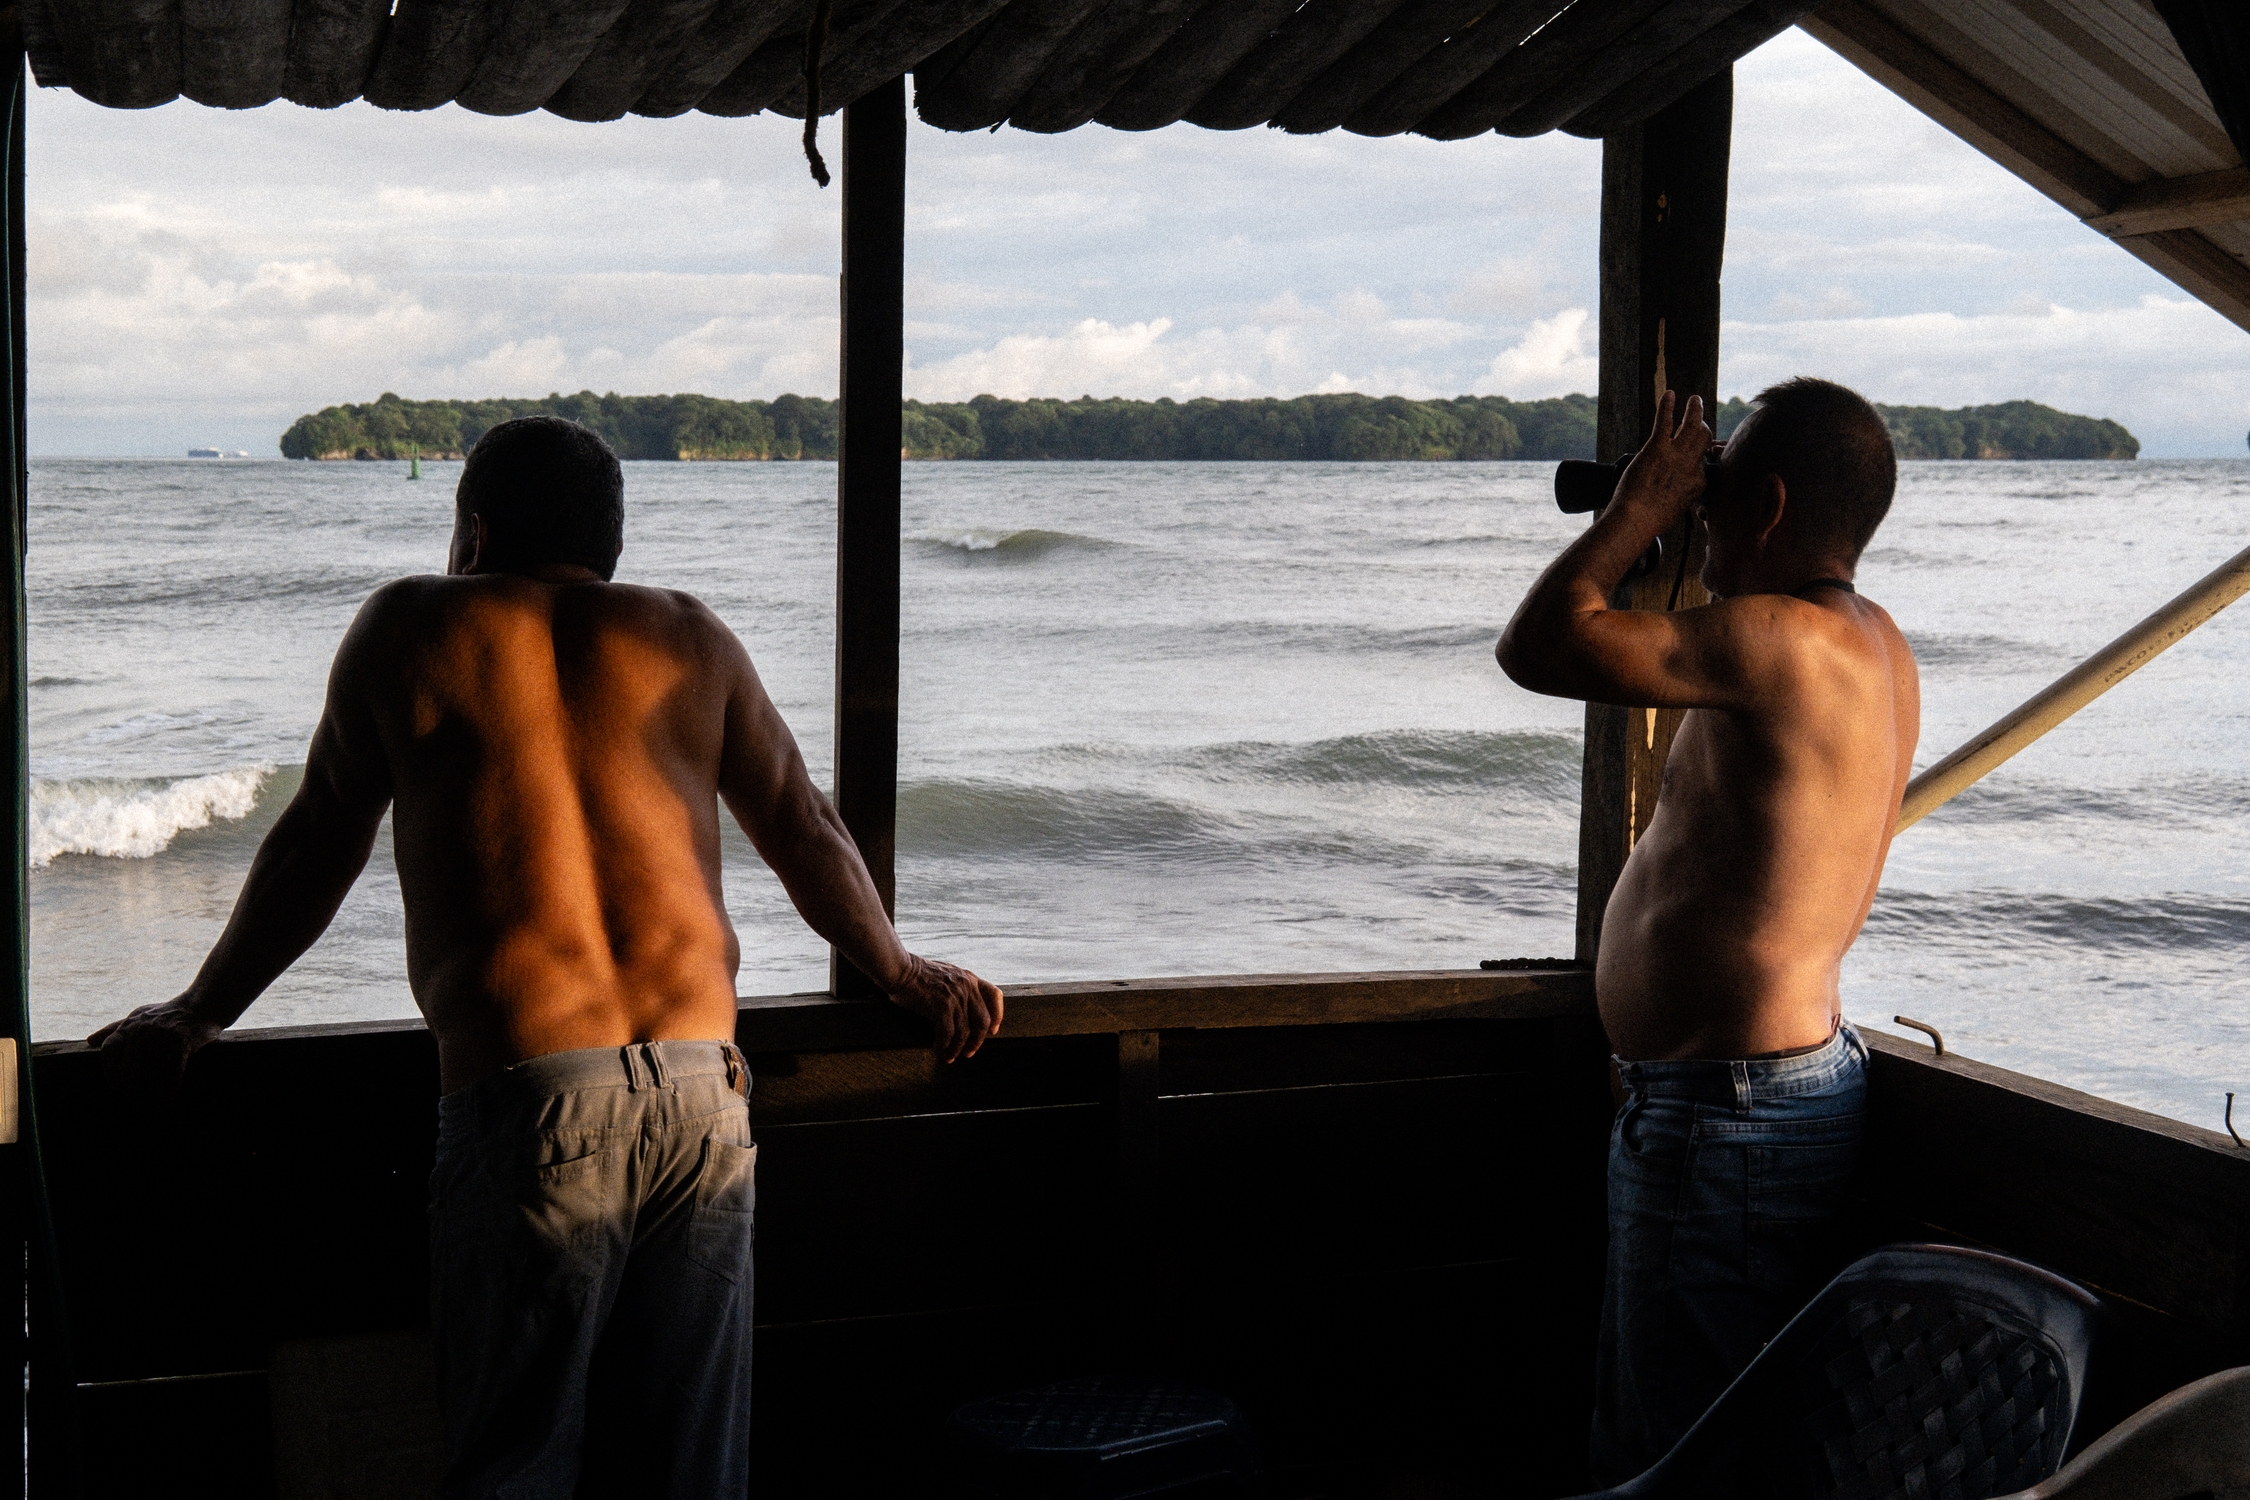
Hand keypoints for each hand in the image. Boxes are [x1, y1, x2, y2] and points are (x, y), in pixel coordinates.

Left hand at [86, 998, 222, 1101]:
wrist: (204, 1004)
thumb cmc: (170, 1013)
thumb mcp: (140, 1016)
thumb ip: (115, 1028)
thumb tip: (90, 1041)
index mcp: (130, 1024)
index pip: (109, 1050)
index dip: (110, 1072)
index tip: (116, 1087)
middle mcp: (143, 1029)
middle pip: (128, 1068)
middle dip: (131, 1089)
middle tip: (137, 1102)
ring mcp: (162, 1035)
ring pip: (150, 1073)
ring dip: (151, 1094)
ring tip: (153, 1106)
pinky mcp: (181, 1041)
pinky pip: (171, 1072)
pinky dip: (169, 1089)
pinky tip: (169, 1100)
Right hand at [885, 955, 1003, 1062]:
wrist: (900, 969)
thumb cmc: (917, 974)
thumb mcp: (947, 975)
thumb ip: (959, 987)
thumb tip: (964, 1010)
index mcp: (970, 978)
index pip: (995, 995)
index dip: (998, 1015)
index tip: (993, 1030)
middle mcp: (967, 987)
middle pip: (983, 1021)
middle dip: (977, 1041)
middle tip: (969, 1052)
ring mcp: (955, 997)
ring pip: (965, 1032)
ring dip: (957, 1048)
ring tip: (949, 1056)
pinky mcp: (942, 1007)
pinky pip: (948, 1034)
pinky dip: (943, 1045)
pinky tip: (937, 1049)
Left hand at [1616, 391, 1712, 520]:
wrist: (1636, 519)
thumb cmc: (1651, 520)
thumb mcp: (1675, 510)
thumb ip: (1680, 496)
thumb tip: (1677, 494)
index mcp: (1698, 483)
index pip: (1703, 463)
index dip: (1698, 458)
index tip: (1692, 457)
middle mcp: (1691, 466)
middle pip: (1704, 439)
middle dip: (1703, 428)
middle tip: (1699, 420)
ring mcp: (1675, 455)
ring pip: (1692, 426)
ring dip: (1694, 410)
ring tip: (1694, 400)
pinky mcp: (1656, 448)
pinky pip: (1664, 422)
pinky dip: (1667, 406)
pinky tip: (1669, 394)